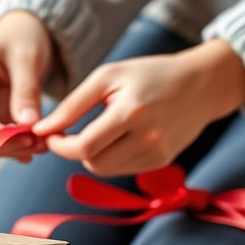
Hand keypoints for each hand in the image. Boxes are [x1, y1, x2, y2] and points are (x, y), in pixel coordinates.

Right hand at [0, 11, 55, 159]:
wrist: (23, 32)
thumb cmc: (22, 37)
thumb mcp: (28, 59)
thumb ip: (26, 91)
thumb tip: (27, 125)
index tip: (23, 138)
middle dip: (6, 142)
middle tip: (40, 144)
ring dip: (9, 148)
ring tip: (40, 146)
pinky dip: (12, 145)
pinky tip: (33, 148)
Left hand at [37, 38, 244, 177]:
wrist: (201, 84)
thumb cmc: (150, 74)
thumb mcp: (108, 77)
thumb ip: (73, 104)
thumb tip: (42, 128)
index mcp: (131, 112)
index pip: (84, 146)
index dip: (60, 145)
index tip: (50, 133)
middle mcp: (147, 138)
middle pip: (92, 162)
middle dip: (74, 149)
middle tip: (69, 131)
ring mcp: (157, 154)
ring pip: (105, 169)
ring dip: (92, 154)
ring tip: (97, 129)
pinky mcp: (162, 162)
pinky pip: (123, 169)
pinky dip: (112, 157)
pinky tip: (118, 136)